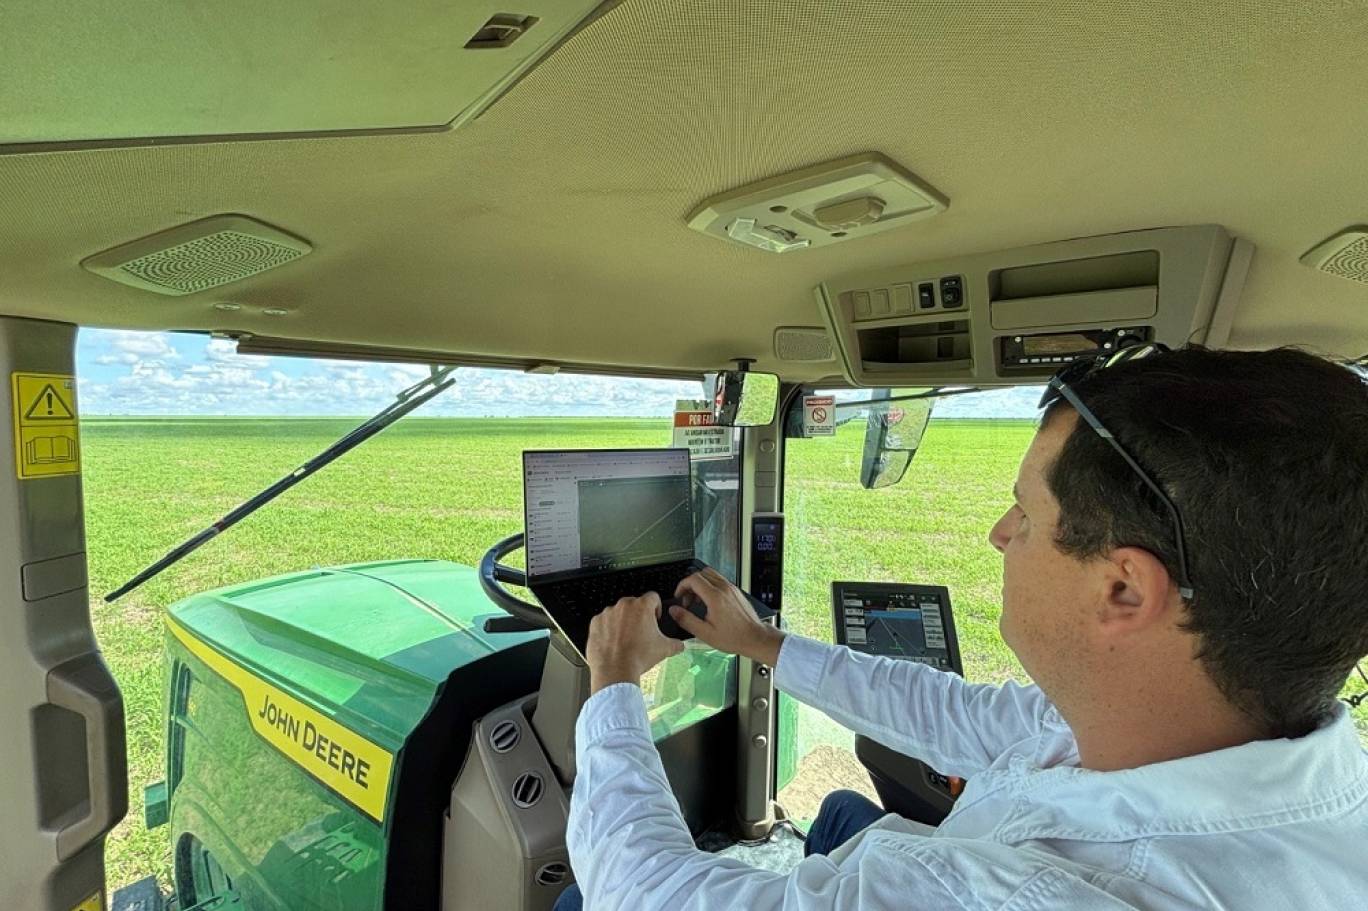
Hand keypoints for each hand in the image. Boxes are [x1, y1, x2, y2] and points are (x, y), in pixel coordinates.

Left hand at [586, 592, 684, 694]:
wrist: (615, 671)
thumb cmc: (639, 657)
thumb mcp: (664, 650)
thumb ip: (676, 643)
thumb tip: (679, 645)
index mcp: (642, 607)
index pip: (653, 597)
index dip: (656, 608)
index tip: (654, 618)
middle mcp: (624, 605)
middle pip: (634, 604)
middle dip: (638, 616)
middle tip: (641, 633)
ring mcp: (607, 613)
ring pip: (618, 613)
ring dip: (623, 622)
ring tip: (626, 640)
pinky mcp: (595, 622)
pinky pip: (604, 622)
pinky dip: (608, 629)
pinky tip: (613, 642)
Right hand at [671, 568, 785, 665]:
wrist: (755, 638)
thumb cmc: (734, 637)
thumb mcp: (705, 633)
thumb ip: (686, 620)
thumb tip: (674, 611)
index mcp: (715, 597)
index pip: (693, 579)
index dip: (682, 586)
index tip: (679, 597)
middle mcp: (724, 589)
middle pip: (701, 573)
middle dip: (690, 585)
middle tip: (687, 600)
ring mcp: (731, 588)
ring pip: (711, 575)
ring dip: (700, 584)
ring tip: (697, 602)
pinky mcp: (736, 591)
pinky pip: (719, 581)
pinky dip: (710, 586)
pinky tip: (709, 603)